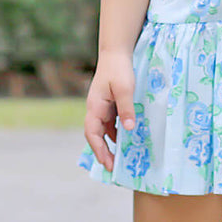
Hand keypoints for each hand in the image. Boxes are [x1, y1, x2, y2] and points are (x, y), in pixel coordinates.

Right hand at [84, 51, 136, 170]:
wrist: (116, 53)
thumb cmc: (119, 69)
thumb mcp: (125, 89)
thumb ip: (126, 109)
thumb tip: (129, 129)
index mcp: (95, 107)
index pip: (92, 133)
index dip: (98, 149)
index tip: (107, 162)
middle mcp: (96, 110)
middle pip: (96, 135)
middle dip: (103, 152)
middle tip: (113, 168)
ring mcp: (102, 108)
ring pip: (103, 131)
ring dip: (109, 145)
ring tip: (119, 160)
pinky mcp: (109, 105)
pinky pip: (110, 124)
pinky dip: (116, 134)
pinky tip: (125, 141)